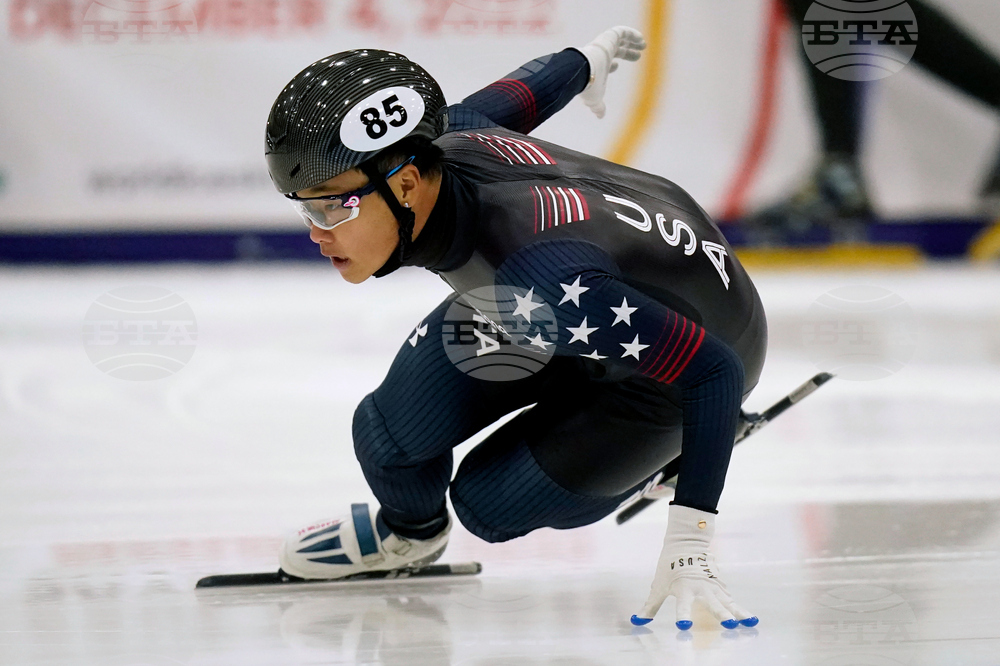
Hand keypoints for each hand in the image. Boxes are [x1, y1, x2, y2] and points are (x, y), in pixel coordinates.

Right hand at [578, 25, 646, 118]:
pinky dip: (632, 34)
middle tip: (638, 55)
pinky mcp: (608, 37)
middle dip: (627, 53)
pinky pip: (622, 31)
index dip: (612, 64)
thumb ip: (598, 107)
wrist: (581, 71)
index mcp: (597, 67)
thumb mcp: (594, 99)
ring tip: (644, 45)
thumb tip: (600, 117)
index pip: (604, 64)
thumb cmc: (588, 86)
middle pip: (615, 51)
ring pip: (620, 40)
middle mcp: (600, 55)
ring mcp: (604, 45)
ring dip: (632, 42)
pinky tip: (641, 39)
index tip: (617, 65)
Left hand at [631, 504, 758, 629]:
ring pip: (728, 602)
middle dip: (722, 614)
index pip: (682, 606)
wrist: (686, 542)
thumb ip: (650, 607)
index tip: (684, 626)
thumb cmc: (669, 567)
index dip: (682, 616)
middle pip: (712, 603)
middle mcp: (700, 588)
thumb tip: (636, 621)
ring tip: (750, 623)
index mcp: (683, 588)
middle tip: (730, 625)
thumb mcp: (658, 586)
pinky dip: (739, 609)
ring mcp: (712, 585)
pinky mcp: (720, 584)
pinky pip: (731, 599)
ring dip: (738, 612)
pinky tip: (749, 619)